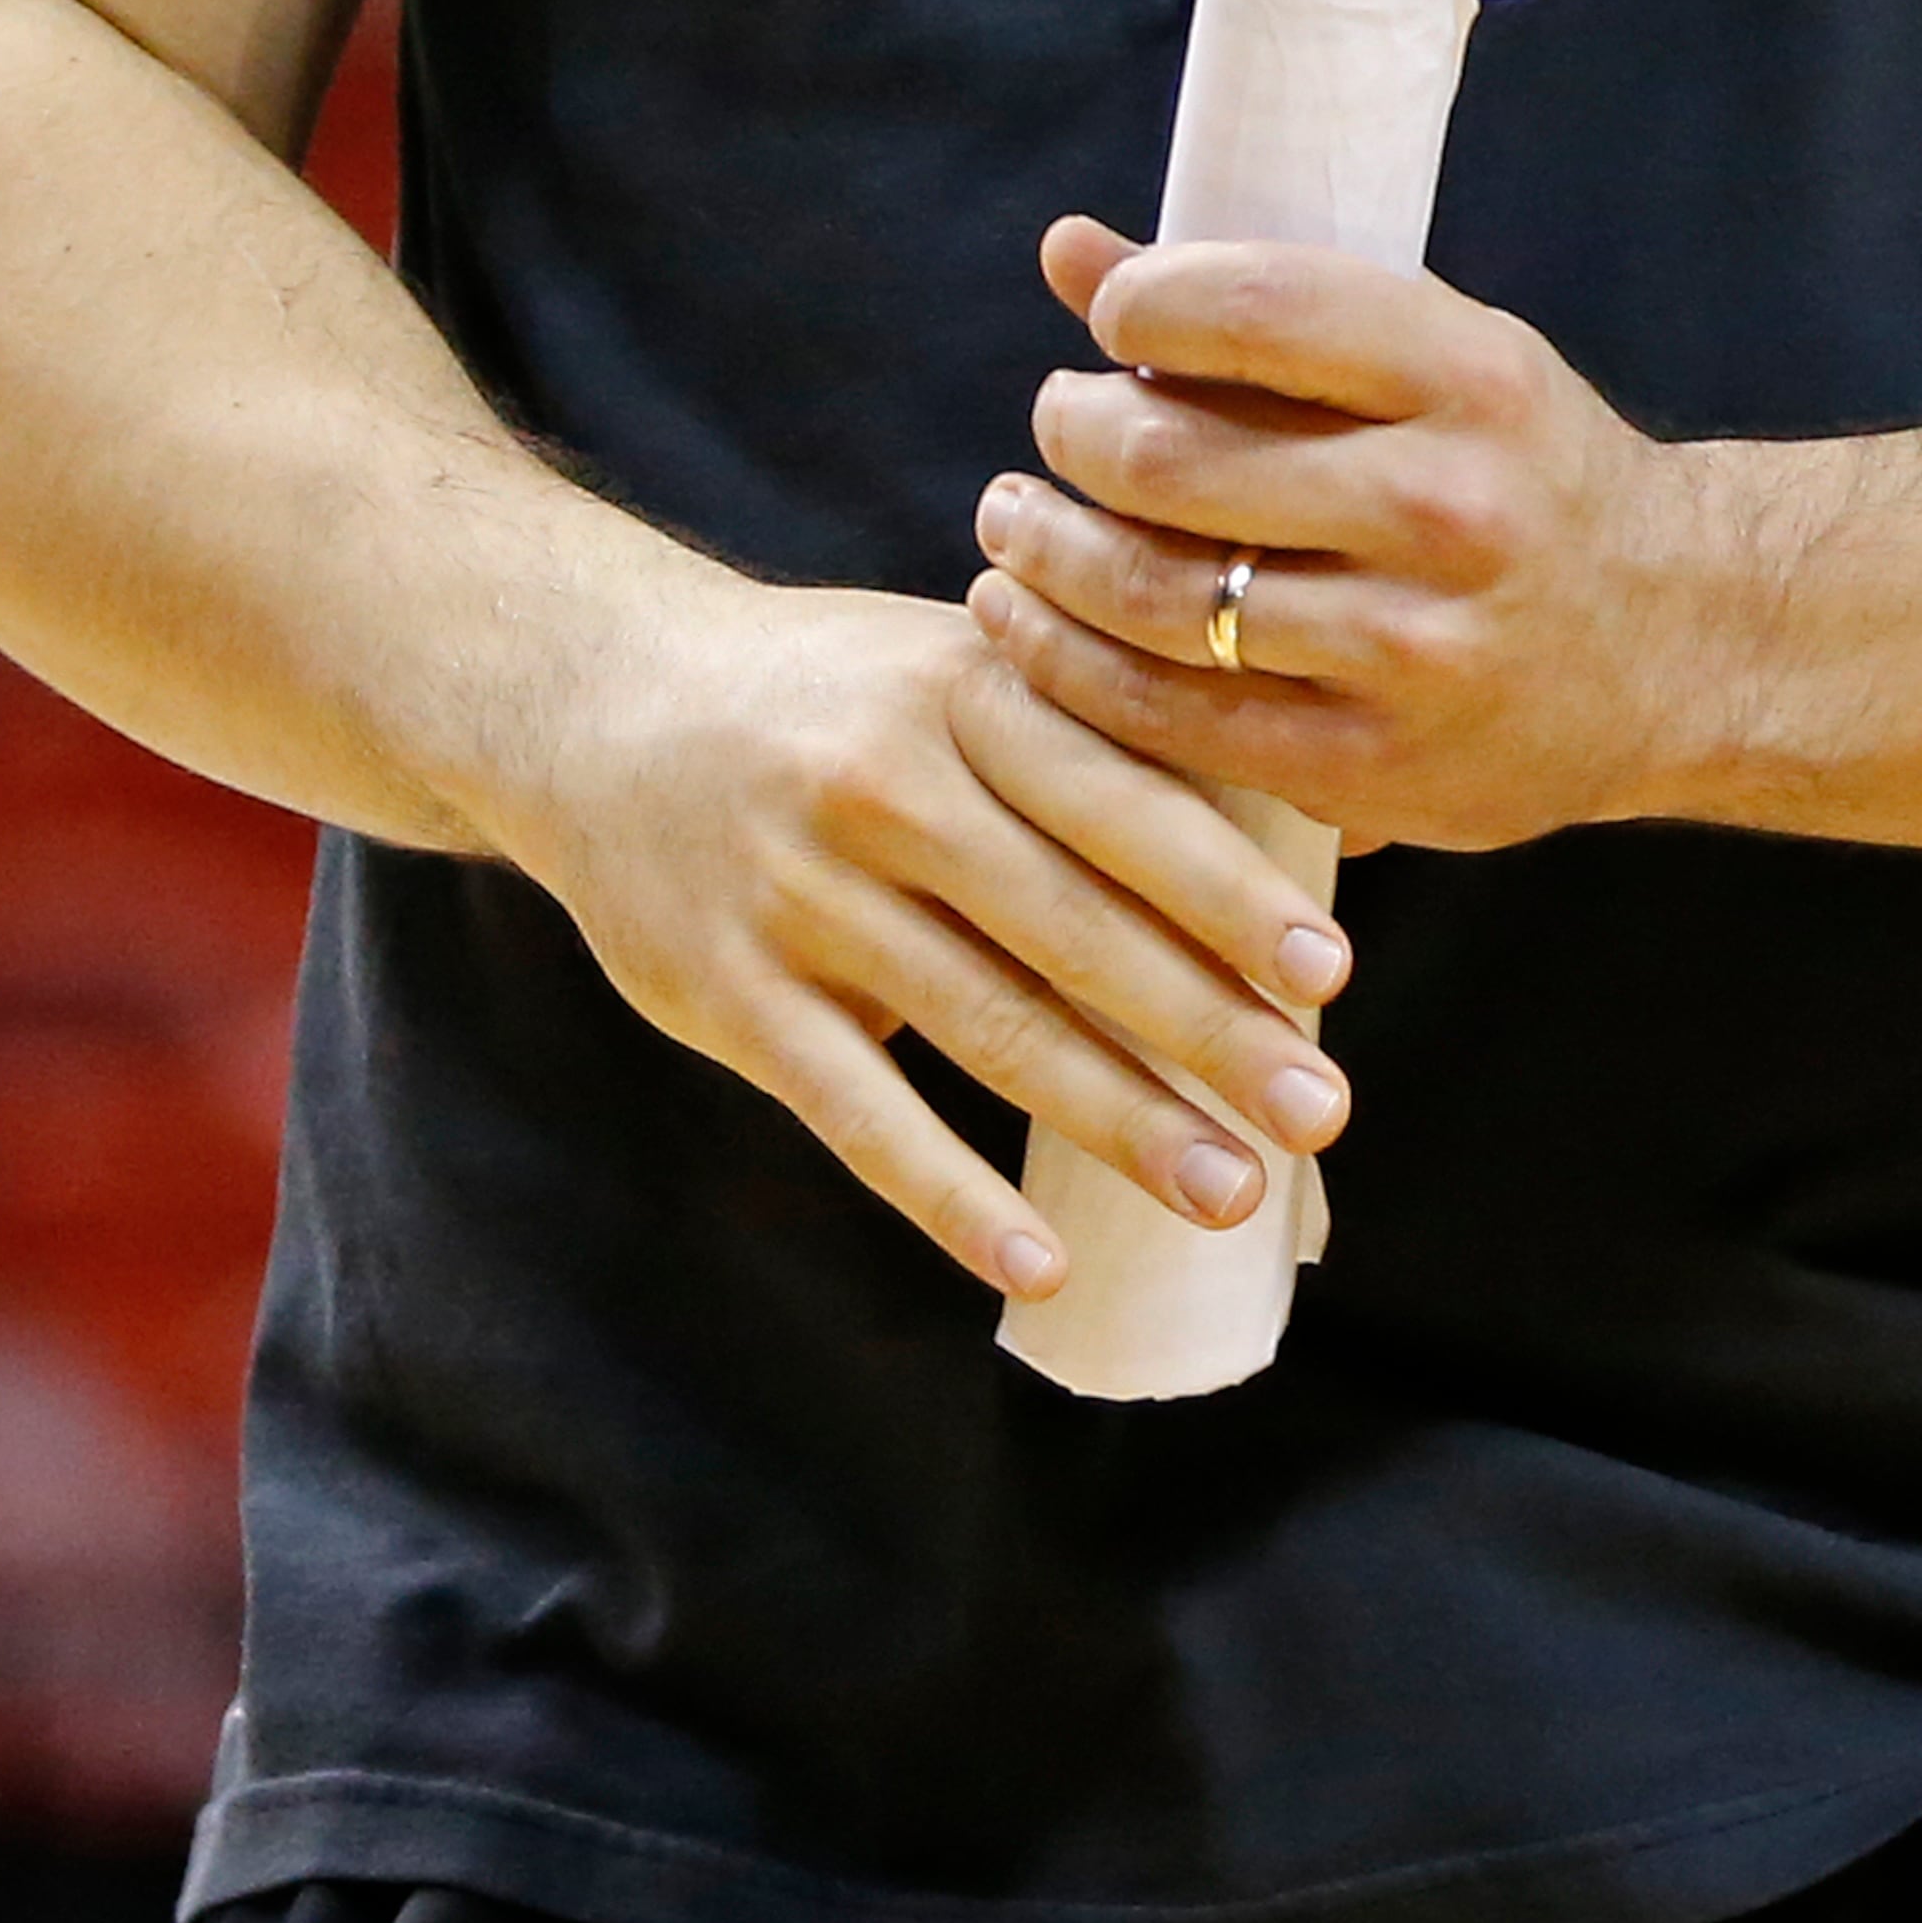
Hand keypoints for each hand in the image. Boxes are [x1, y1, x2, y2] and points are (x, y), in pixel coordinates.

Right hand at [471, 546, 1353, 1301]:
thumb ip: (1105, 731)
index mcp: (962, 689)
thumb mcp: (956, 662)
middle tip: (1320, 1110)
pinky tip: (1042, 1260)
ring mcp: (801, 895)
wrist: (592, 697)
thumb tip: (1321, 819)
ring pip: (985, 1026)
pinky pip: (858, 1112)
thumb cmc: (834, 691)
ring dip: (1117, 1120)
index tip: (1330, 976)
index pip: (1119, 799)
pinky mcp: (732, 996)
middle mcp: (884, 784)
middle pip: (1071, 925)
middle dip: (1205, 1027)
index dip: (1227, 892)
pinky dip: (951, 1194)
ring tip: (1228, 1190)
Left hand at [967, 220, 1756, 854]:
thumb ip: (1250, 308)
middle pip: (1174, 465)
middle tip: (1052, 426)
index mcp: (1466, 375)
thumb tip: (1066, 248)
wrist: (1679, 641)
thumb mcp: (1430, 357)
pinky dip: (1072, 670)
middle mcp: (1446, 507)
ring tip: (1016, 523)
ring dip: (1046, 557)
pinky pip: (1176, 719)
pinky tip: (1031, 625)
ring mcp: (1411, 648)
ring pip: (1155, 600)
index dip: (1139, 306)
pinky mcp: (1374, 764)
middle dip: (1073, 435)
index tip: (1109, 321)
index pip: (1251, 306)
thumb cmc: (1522, 471)